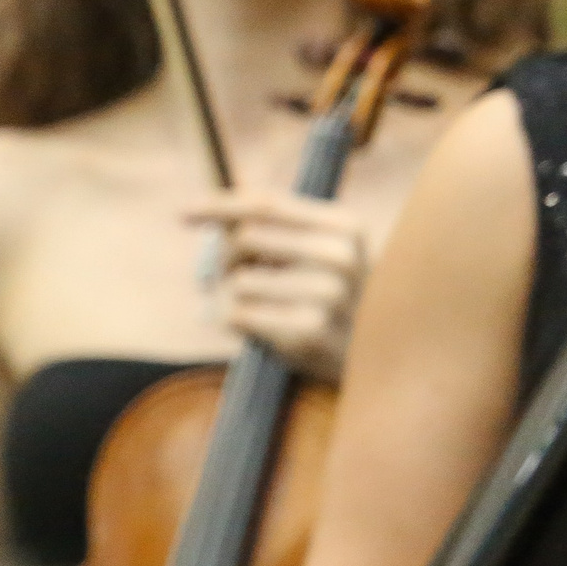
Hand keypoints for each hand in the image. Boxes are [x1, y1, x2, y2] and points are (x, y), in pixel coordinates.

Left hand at [187, 191, 371, 381]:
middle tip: (230, 278)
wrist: (384, 361)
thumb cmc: (336, 300)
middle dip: (225, 258)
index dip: (219, 206)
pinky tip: (261, 329)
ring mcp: (327, 295)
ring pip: (237, 281)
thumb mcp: (323, 254)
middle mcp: (340, 256)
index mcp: (344, 227)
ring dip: (230, 295)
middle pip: (244, 239)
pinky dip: (234, 321)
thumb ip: (274, 230)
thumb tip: (200, 216)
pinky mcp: (308, 332)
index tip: (182, 213)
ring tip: (256, 308)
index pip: (267, 204)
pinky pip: (238, 315)